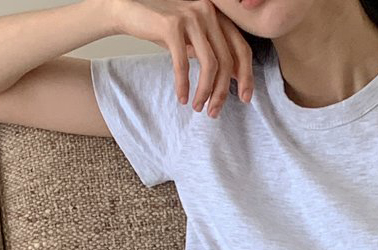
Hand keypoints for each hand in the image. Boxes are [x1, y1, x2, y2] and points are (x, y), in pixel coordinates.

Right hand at [104, 0, 253, 115]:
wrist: (130, 10)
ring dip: (205, 92)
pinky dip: (183, 85)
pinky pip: (183, 64)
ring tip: (198, 107)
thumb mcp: (195, 39)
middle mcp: (207, 12)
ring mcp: (190, 16)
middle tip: (214, 111)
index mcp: (217, 15)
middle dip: (222, 92)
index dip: (247, 76)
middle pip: (227, 61)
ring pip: (210, 65)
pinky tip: (182, 97)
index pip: (241, 48)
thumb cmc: (164, 29)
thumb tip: (238, 77)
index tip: (245, 99)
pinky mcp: (171, 25)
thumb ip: (214, 51)